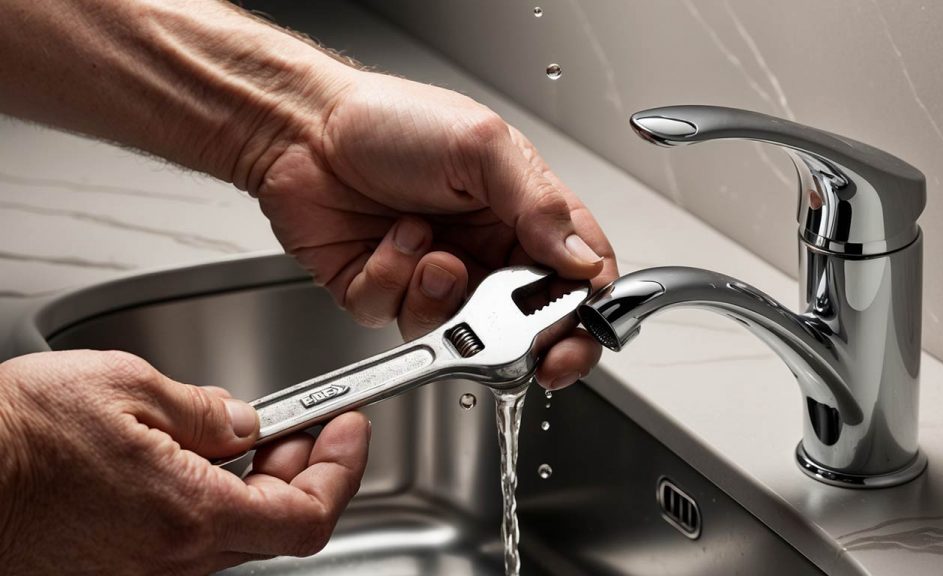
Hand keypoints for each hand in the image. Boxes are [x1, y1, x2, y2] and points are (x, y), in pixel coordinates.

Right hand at [0, 351, 369, 573]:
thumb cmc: (17, 435)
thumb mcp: (129, 387)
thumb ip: (206, 409)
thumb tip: (243, 421)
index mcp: (190, 512)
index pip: (308, 514)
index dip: (343, 470)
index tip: (349, 430)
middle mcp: (172, 558)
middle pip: (278, 523)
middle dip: (305, 466)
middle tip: (306, 423)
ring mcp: (143, 569)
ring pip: (236, 530)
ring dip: (260, 481)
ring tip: (245, 432)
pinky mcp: (117, 568)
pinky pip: (190, 536)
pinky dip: (214, 496)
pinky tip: (194, 458)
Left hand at [255, 70, 617, 388]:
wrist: (303, 125)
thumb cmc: (392, 119)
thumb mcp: (482, 146)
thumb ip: (539, 206)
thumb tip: (581, 262)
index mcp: (521, 214)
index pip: (577, 275)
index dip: (585, 314)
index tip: (573, 339)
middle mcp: (484, 251)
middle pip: (525, 322)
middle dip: (516, 336)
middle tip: (509, 335)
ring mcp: (435, 276)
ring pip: (460, 332)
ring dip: (442, 297)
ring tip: (427, 250)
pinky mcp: (386, 292)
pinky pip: (399, 319)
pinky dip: (392, 282)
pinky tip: (387, 241)